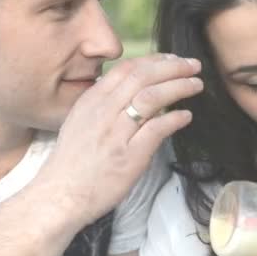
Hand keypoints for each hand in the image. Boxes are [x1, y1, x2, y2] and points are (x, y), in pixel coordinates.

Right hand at [32, 54, 202, 225]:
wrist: (60, 196)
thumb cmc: (73, 164)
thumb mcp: (81, 123)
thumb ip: (105, 105)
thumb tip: (135, 93)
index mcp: (92, 101)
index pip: (127, 69)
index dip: (154, 60)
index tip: (172, 59)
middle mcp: (103, 111)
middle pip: (143, 77)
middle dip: (173, 67)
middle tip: (193, 65)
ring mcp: (116, 133)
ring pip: (152, 97)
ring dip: (179, 87)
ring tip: (196, 85)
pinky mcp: (130, 155)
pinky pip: (158, 128)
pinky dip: (175, 118)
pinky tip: (186, 116)